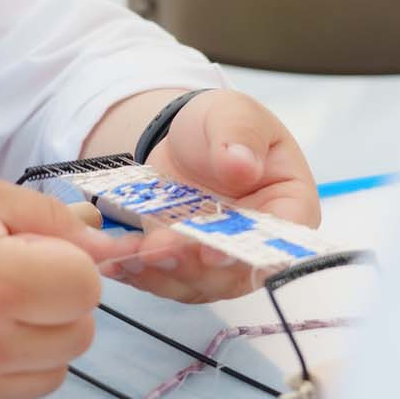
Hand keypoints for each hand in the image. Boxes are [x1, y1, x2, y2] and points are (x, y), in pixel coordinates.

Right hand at [0, 172, 135, 398]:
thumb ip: (48, 218)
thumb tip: (108, 248)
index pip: (85, 287)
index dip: (70, 259)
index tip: (31, 244)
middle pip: (79, 332)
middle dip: (61, 297)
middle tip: (14, 268)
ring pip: (58, 369)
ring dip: (45, 335)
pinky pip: (22, 394)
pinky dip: (21, 367)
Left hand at [107, 89, 319, 302]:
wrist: (183, 139)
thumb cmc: (222, 126)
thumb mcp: (234, 115)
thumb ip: (240, 137)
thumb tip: (241, 164)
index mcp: (288, 207)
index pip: (278, 241)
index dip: (248, 253)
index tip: (211, 253)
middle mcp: (257, 245)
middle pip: (232, 272)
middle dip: (190, 265)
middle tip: (155, 251)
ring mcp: (220, 263)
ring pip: (194, 283)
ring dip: (158, 273)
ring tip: (125, 255)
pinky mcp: (184, 267)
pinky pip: (163, 279)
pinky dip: (137, 272)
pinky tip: (111, 259)